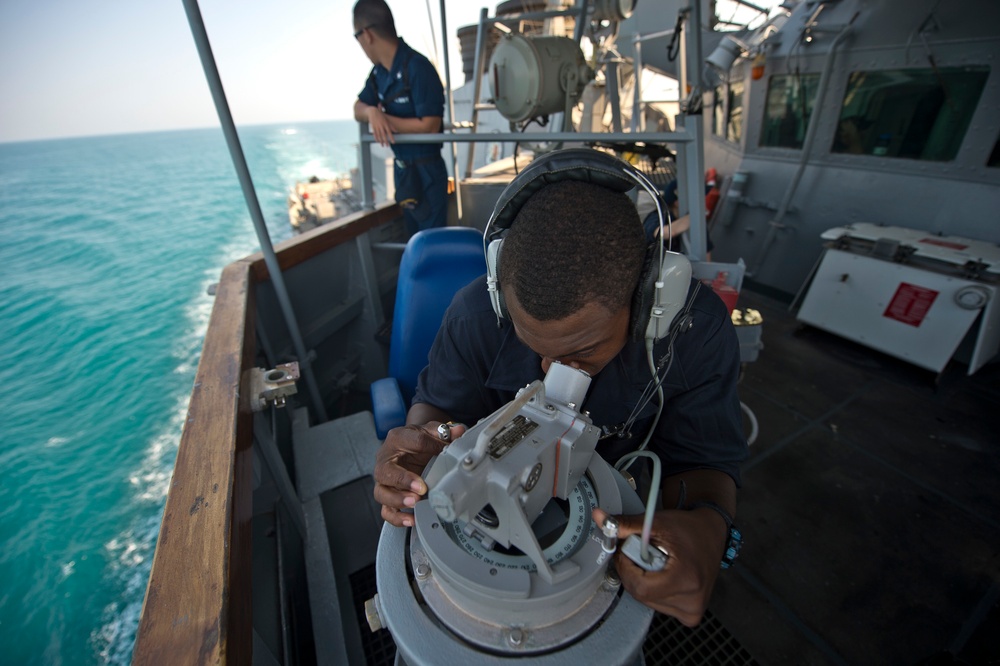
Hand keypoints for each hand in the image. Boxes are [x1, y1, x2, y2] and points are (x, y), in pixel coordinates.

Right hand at [366, 106, 394, 146]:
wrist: (373, 112)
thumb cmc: (381, 116)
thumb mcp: (387, 120)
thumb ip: (391, 126)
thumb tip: (396, 131)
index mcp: (385, 124)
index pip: (389, 132)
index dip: (391, 137)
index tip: (393, 142)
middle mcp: (381, 126)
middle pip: (384, 135)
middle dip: (386, 141)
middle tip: (387, 146)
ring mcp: (377, 127)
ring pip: (379, 135)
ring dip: (381, 141)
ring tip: (382, 145)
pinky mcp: (373, 127)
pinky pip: (374, 133)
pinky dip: (376, 138)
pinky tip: (377, 141)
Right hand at [374, 421, 466, 526]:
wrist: (411, 447)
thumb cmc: (418, 440)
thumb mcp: (431, 431)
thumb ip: (444, 432)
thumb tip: (459, 432)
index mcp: (397, 438)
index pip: (411, 440)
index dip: (429, 446)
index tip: (442, 452)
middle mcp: (386, 460)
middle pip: (384, 471)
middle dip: (403, 481)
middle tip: (421, 487)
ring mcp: (385, 480)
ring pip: (381, 493)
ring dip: (398, 500)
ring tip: (415, 502)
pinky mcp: (388, 496)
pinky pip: (387, 510)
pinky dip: (397, 517)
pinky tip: (411, 519)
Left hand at [592, 506, 727, 626]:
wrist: (712, 534)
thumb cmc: (688, 528)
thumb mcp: (656, 523)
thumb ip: (626, 524)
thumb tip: (598, 518)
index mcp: (686, 579)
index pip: (639, 585)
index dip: (627, 568)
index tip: (627, 552)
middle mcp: (692, 601)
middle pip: (642, 594)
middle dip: (633, 573)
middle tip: (640, 554)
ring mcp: (692, 611)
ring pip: (648, 601)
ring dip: (643, 582)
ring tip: (654, 563)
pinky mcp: (691, 615)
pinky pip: (658, 605)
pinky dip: (654, 590)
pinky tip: (662, 576)